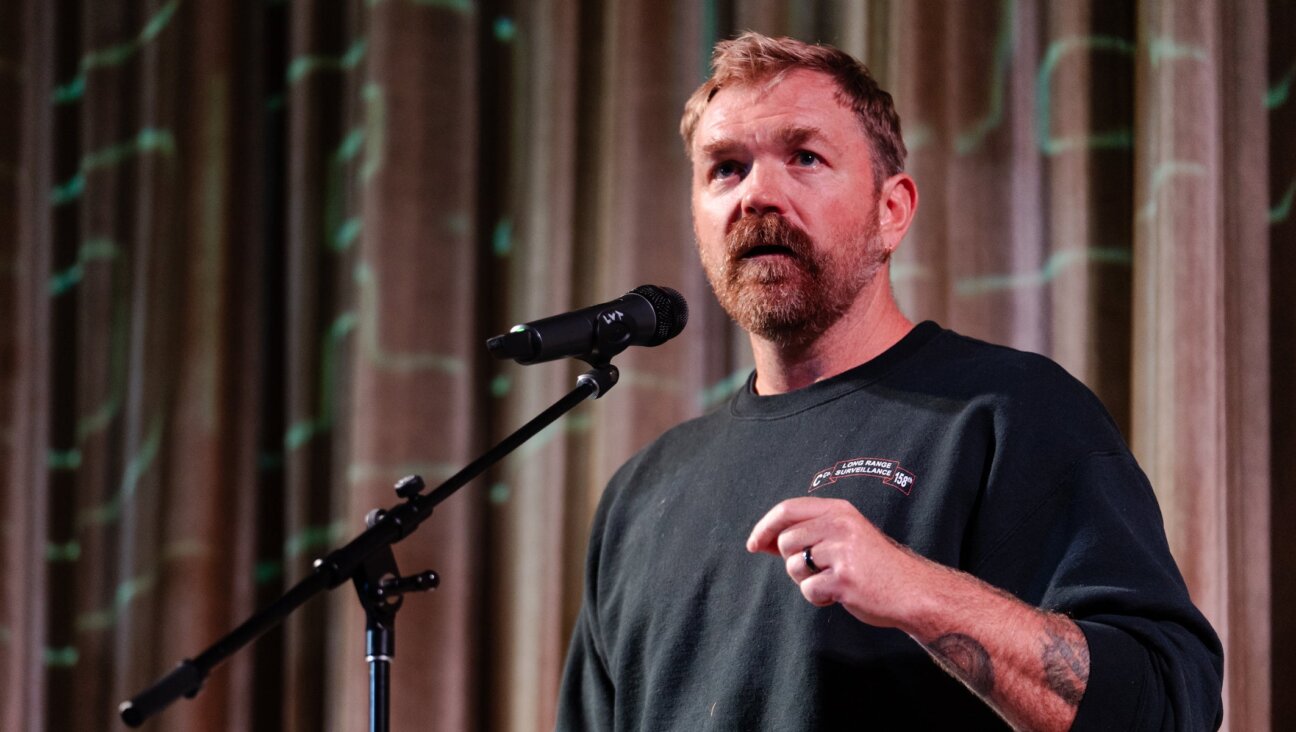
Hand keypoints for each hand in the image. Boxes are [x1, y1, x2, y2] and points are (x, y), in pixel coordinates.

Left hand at [745, 496, 930, 628]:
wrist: (912, 590)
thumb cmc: (873, 566)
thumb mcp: (843, 537)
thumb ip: (806, 534)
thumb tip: (760, 540)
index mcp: (839, 510)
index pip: (787, 509)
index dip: (765, 526)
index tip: (753, 544)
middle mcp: (840, 525)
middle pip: (786, 542)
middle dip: (793, 561)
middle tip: (819, 570)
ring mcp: (843, 551)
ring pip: (794, 567)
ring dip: (807, 581)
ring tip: (833, 580)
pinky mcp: (844, 579)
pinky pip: (809, 590)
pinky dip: (819, 598)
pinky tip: (839, 595)